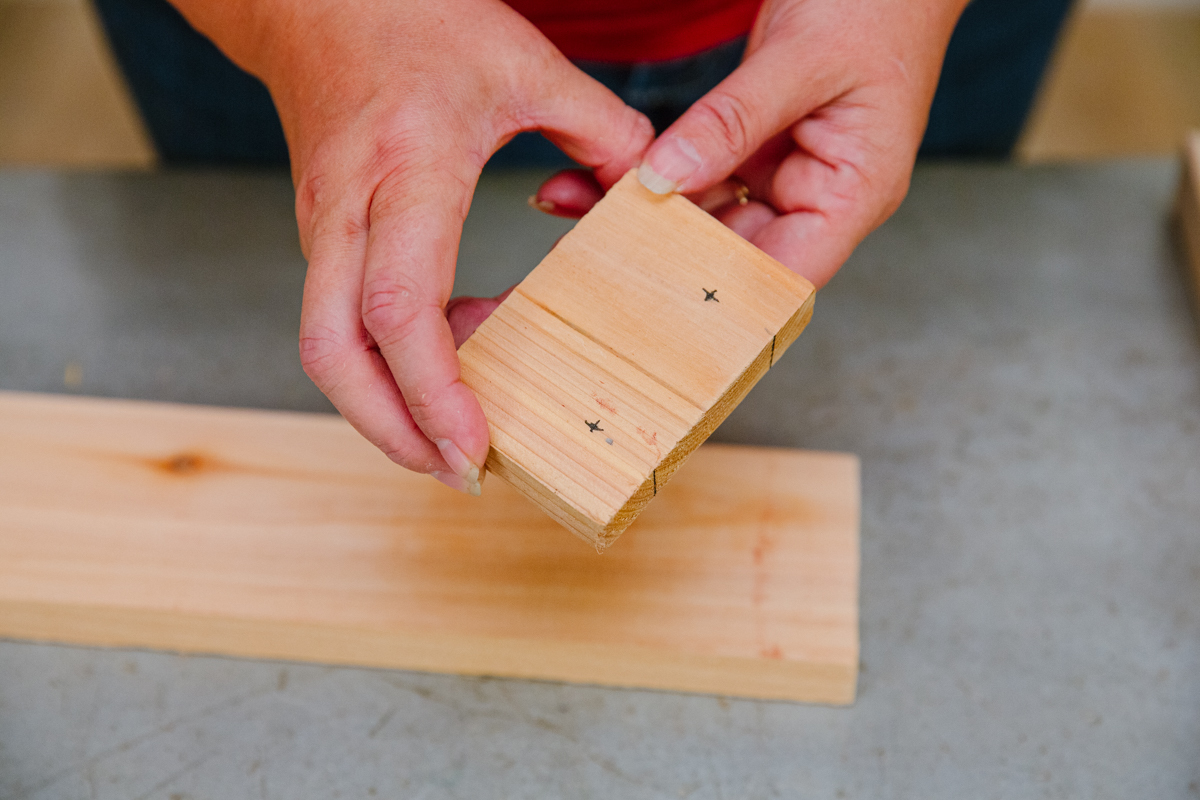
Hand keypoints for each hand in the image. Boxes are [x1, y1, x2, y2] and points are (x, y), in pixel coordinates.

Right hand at [171, 0, 653, 492]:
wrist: (310, 2)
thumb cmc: (413, 21)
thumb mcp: (524, 62)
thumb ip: (603, 131)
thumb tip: (656, 196)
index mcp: (406, 171)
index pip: (400, 308)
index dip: (434, 392)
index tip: (475, 448)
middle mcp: (347, 213)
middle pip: (334, 356)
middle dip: (392, 433)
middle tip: (460, 475)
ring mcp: (321, 230)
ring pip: (328, 350)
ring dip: (386, 409)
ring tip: (457, 438)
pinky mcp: (322, 239)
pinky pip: (340, 323)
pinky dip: (386, 366)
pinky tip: (448, 364)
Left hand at [532, 0, 968, 288]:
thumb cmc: (877, 3)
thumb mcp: (804, 57)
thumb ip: (733, 119)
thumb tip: (667, 176)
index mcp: (855, 193)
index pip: (788, 277)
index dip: (726, 299)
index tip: (657, 301)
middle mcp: (819, 196)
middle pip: (739, 255)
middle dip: (670, 256)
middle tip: (598, 252)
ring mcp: (786, 174)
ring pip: (710, 217)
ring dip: (651, 214)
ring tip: (583, 208)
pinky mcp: (756, 147)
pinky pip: (701, 176)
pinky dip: (658, 176)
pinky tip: (607, 177)